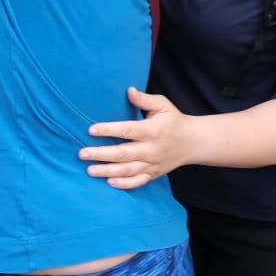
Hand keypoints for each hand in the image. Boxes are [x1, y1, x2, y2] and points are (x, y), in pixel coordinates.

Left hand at [78, 88, 197, 189]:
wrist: (193, 142)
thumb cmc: (174, 120)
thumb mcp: (163, 105)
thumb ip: (144, 99)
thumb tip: (128, 90)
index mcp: (152, 130)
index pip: (127, 131)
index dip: (108, 130)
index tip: (91, 130)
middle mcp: (152, 149)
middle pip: (123, 154)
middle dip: (101, 154)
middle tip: (82, 153)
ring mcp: (153, 164)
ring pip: (127, 170)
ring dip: (107, 171)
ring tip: (89, 170)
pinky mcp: (154, 174)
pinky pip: (138, 182)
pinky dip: (124, 184)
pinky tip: (109, 182)